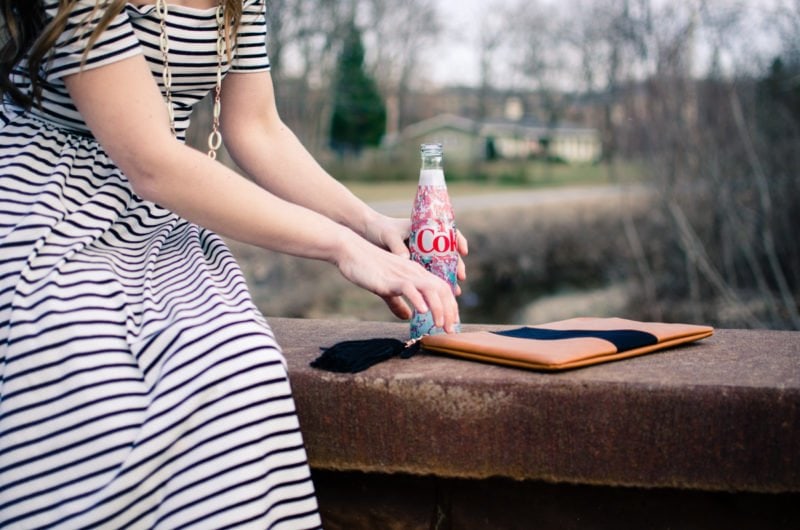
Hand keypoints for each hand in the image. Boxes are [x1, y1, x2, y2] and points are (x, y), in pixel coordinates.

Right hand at [334, 232, 459, 331]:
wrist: (351, 252)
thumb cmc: (367, 268)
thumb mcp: (386, 288)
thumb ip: (397, 302)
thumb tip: (407, 317)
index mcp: (417, 273)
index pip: (442, 289)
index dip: (450, 306)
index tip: (452, 323)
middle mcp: (415, 272)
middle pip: (442, 290)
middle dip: (450, 311)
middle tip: (450, 330)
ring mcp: (404, 274)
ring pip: (431, 289)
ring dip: (439, 308)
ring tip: (439, 324)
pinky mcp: (391, 279)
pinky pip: (409, 288)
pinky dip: (418, 299)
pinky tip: (422, 312)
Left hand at [364, 212, 469, 292]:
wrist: (369, 233)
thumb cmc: (381, 230)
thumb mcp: (390, 236)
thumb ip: (398, 247)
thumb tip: (406, 258)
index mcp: (425, 228)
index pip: (449, 232)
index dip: (459, 241)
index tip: (463, 251)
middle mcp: (427, 241)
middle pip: (448, 253)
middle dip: (456, 266)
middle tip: (461, 278)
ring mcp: (422, 253)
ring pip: (440, 266)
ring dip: (448, 278)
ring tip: (455, 291)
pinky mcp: (414, 263)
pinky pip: (429, 274)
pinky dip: (435, 283)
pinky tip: (439, 294)